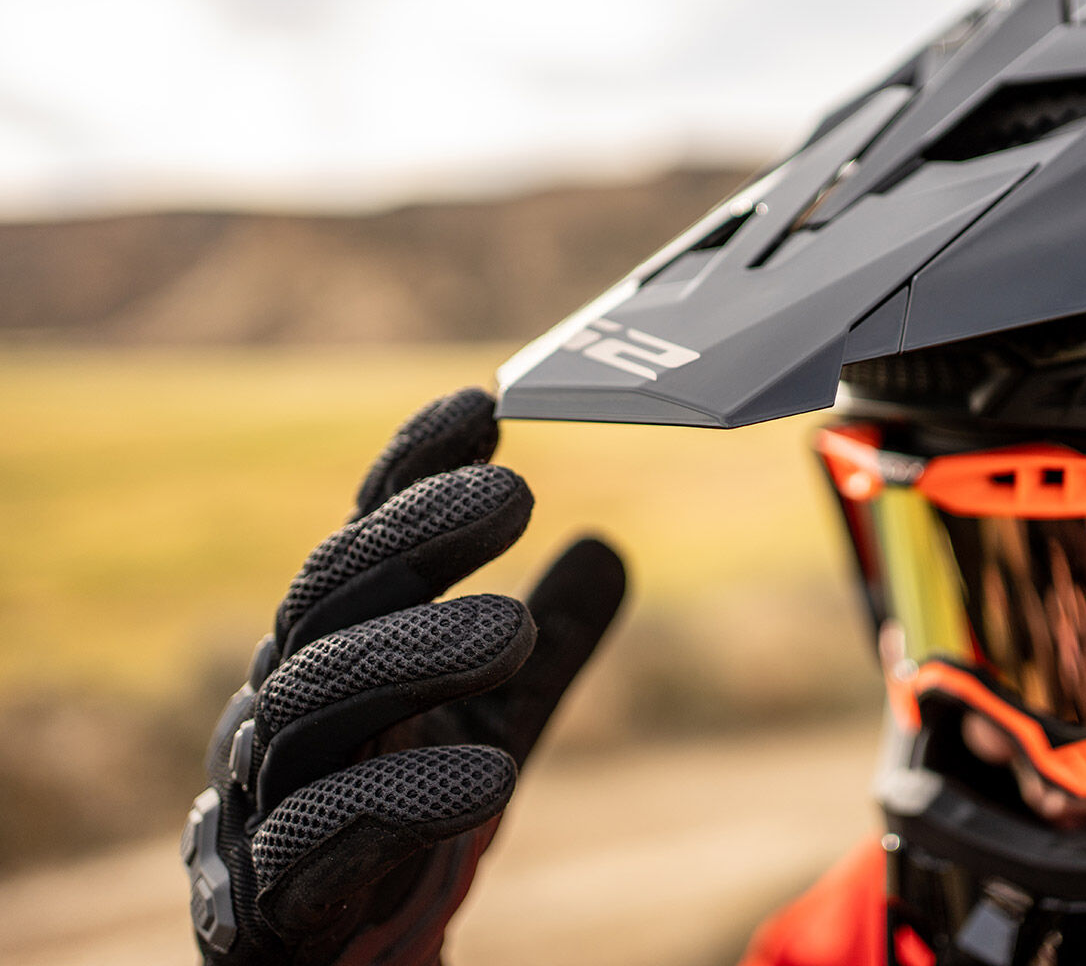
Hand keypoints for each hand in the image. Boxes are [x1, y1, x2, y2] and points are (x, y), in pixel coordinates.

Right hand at [181, 388, 625, 964]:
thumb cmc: (399, 827)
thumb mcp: (487, 724)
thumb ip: (547, 650)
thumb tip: (609, 546)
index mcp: (331, 653)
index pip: (361, 541)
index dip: (410, 472)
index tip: (484, 406)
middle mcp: (282, 708)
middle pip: (328, 600)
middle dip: (413, 540)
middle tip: (515, 495)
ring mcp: (258, 800)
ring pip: (312, 705)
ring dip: (410, 655)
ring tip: (510, 630)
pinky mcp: (262, 899)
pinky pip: (321, 836)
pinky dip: (402, 799)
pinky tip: (489, 780)